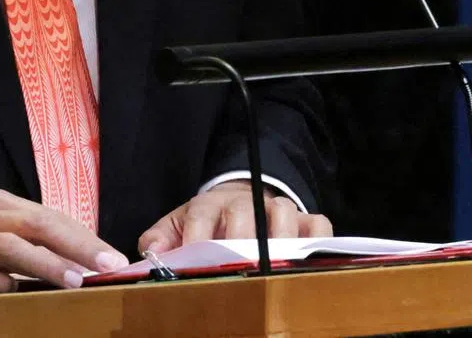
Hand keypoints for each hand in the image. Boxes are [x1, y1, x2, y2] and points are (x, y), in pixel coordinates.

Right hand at [0, 188, 128, 299]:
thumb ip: (19, 239)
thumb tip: (69, 257)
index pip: (49, 215)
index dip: (83, 234)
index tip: (112, 255)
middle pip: (37, 224)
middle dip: (77, 244)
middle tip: (109, 263)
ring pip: (10, 247)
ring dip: (46, 263)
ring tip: (76, 280)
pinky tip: (15, 293)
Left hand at [138, 180, 332, 253]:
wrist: (241, 199)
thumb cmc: (210, 221)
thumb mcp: (180, 224)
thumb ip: (162, 237)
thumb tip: (152, 251)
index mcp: (210, 204)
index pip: (201, 215)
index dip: (197, 238)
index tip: (193, 260)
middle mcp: (245, 202)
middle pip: (242, 213)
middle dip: (237, 242)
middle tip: (235, 271)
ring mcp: (278, 209)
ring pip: (283, 214)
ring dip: (278, 240)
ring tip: (272, 270)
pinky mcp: (306, 220)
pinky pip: (319, 225)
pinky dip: (318, 240)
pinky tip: (307, 261)